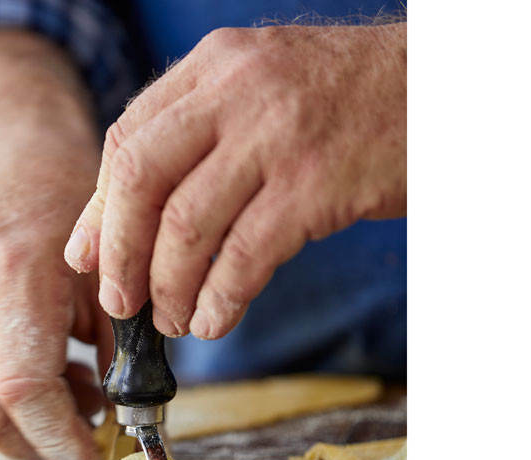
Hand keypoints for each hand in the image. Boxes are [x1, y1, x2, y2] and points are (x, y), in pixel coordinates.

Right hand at [0, 31, 110, 459]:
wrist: (1, 162)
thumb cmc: (66, 212)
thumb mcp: (110, 273)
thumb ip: (122, 349)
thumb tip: (127, 420)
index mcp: (15, 272)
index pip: (23, 387)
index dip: (59, 436)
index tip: (93, 454)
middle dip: (38, 446)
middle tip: (83, 439)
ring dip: (17, 428)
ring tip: (69, 397)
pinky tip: (36, 371)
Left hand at [64, 22, 405, 338]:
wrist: (441, 86)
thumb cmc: (344, 102)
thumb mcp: (260, 94)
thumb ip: (194, 138)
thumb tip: (121, 215)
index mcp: (212, 67)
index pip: (127, 139)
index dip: (99, 210)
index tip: (88, 259)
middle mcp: (236, 92)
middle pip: (140, 180)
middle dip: (120, 252)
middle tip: (121, 303)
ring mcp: (277, 136)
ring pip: (187, 225)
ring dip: (169, 287)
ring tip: (173, 320)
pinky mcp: (318, 184)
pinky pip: (246, 254)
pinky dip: (221, 297)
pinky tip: (215, 320)